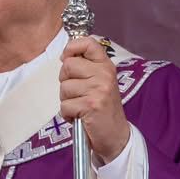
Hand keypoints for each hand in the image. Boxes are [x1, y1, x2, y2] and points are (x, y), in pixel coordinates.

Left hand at [60, 37, 130, 162]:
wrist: (115, 135)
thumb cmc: (101, 107)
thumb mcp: (99, 82)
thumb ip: (85, 67)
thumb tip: (64, 56)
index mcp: (106, 66)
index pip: (88, 43)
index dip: (72, 48)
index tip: (67, 58)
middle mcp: (104, 75)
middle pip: (68, 65)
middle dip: (65, 81)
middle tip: (78, 93)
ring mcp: (99, 90)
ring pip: (64, 87)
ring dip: (67, 100)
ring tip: (81, 106)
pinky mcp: (91, 105)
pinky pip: (64, 105)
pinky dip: (67, 114)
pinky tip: (80, 116)